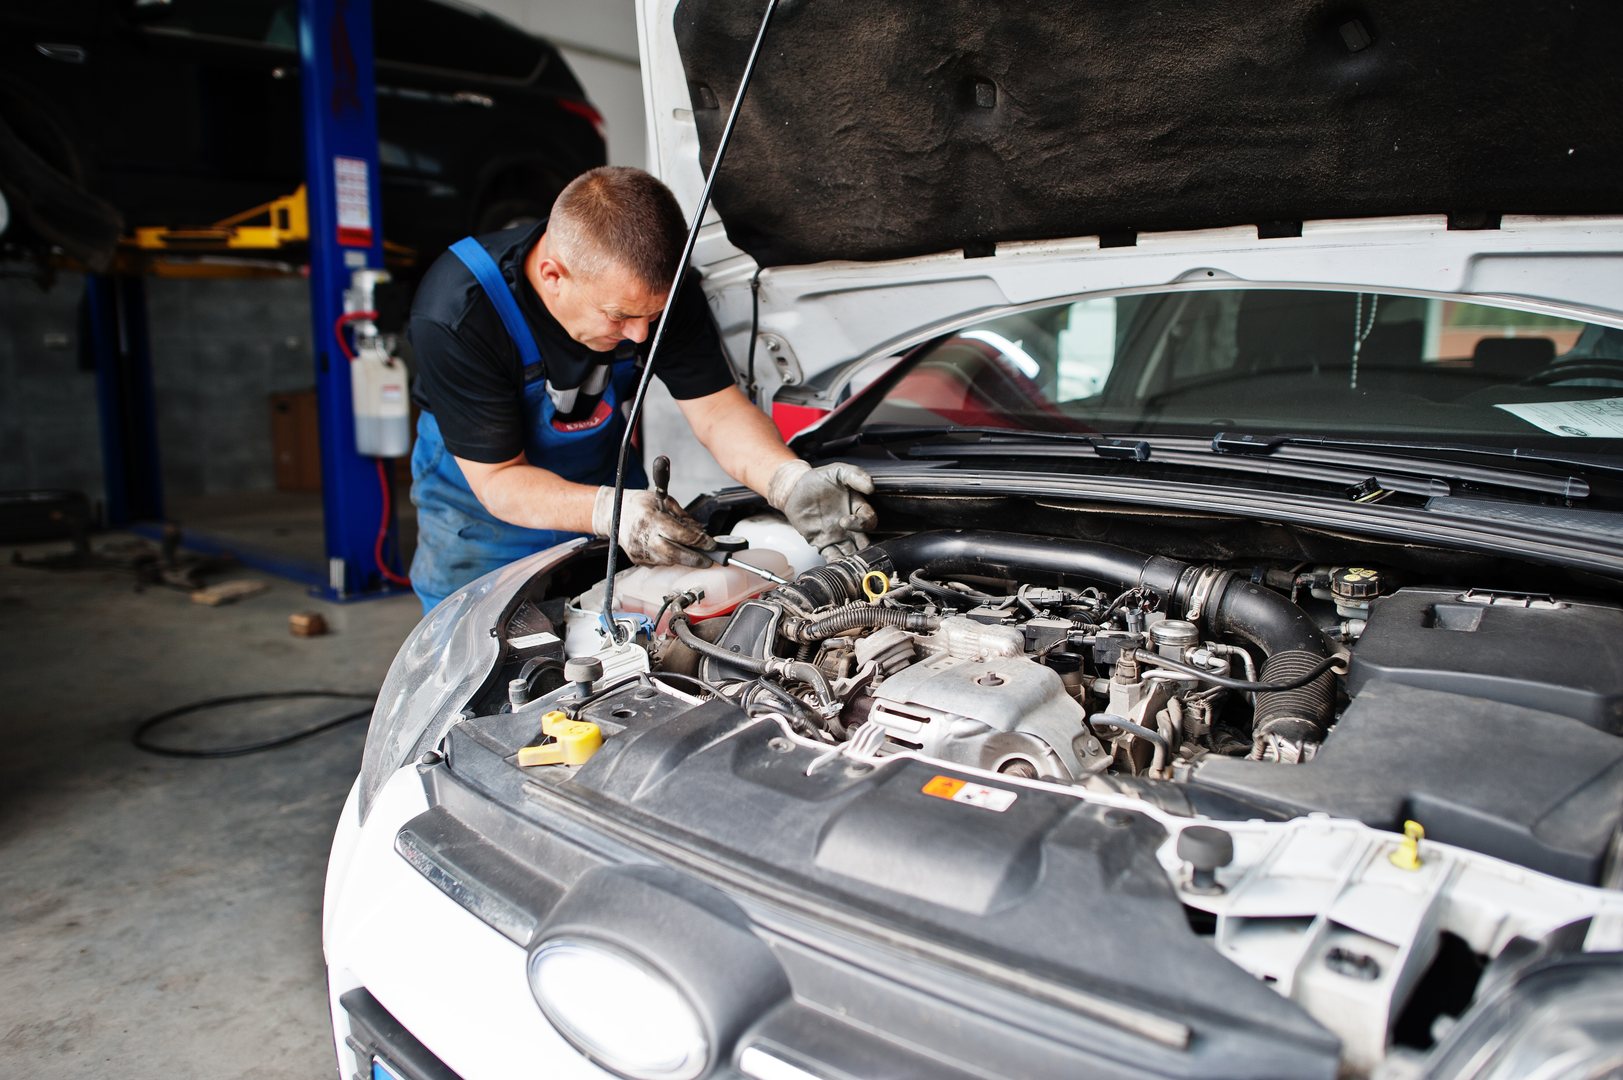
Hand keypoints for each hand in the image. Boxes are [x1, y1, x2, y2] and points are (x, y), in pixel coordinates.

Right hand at [592, 487, 713, 566]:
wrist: (613, 513)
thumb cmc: (639, 504)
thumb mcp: (662, 500)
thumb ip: (682, 516)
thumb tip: (700, 531)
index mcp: (650, 518)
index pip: (679, 534)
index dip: (698, 541)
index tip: (711, 544)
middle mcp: (643, 536)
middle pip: (673, 554)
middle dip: (693, 559)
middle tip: (708, 560)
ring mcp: (639, 550)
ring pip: (667, 561)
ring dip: (683, 559)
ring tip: (695, 555)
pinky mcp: (636, 559)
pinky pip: (658, 562)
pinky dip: (670, 559)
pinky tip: (674, 551)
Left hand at [768, 460, 876, 555]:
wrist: (794, 489)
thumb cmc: (817, 479)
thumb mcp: (837, 471)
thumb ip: (855, 475)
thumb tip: (870, 486)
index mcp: (857, 508)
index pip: (869, 520)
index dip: (861, 523)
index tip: (845, 521)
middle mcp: (849, 524)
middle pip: (864, 541)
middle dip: (864, 549)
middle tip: (856, 551)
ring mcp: (837, 535)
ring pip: (850, 552)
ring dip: (852, 559)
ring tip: (847, 562)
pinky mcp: (822, 543)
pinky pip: (832, 556)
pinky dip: (835, 563)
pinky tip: (835, 565)